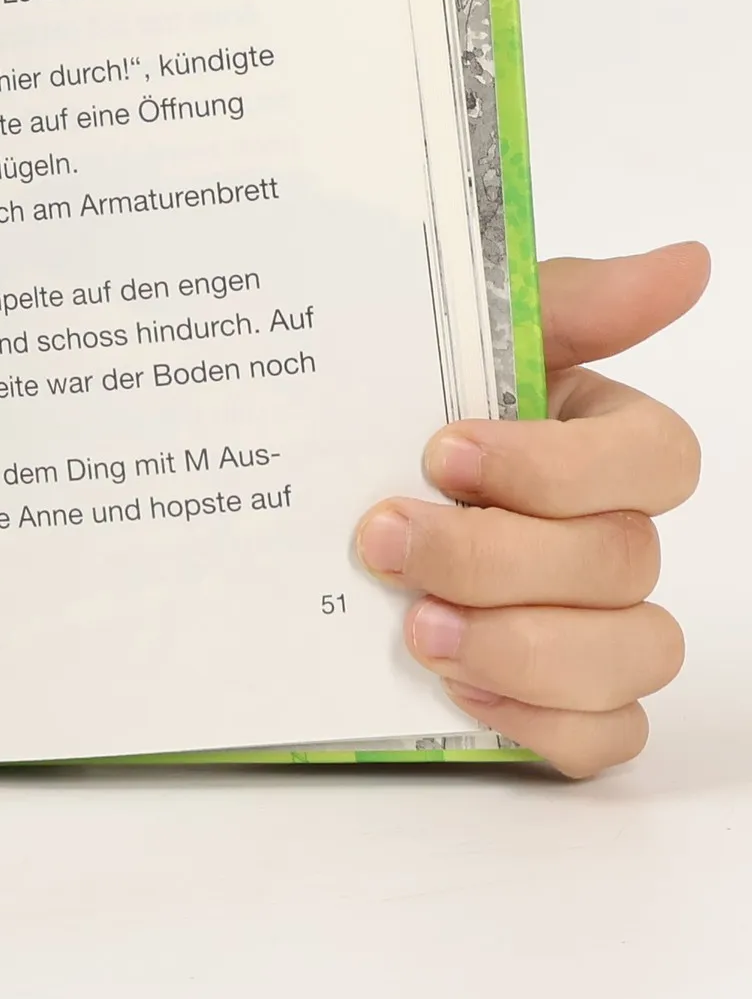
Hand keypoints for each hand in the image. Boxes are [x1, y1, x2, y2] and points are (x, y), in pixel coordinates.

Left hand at [356, 243, 706, 776]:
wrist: (314, 488)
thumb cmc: (400, 408)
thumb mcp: (461, 339)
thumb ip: (568, 301)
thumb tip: (685, 262)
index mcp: (598, 441)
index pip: (658, 457)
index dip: (558, 465)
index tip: (442, 452)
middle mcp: (610, 532)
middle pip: (622, 561)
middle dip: (497, 557)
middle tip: (387, 541)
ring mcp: (596, 623)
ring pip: (632, 655)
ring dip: (522, 646)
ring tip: (415, 628)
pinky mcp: (561, 701)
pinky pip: (603, 736)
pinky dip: (538, 719)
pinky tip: (455, 689)